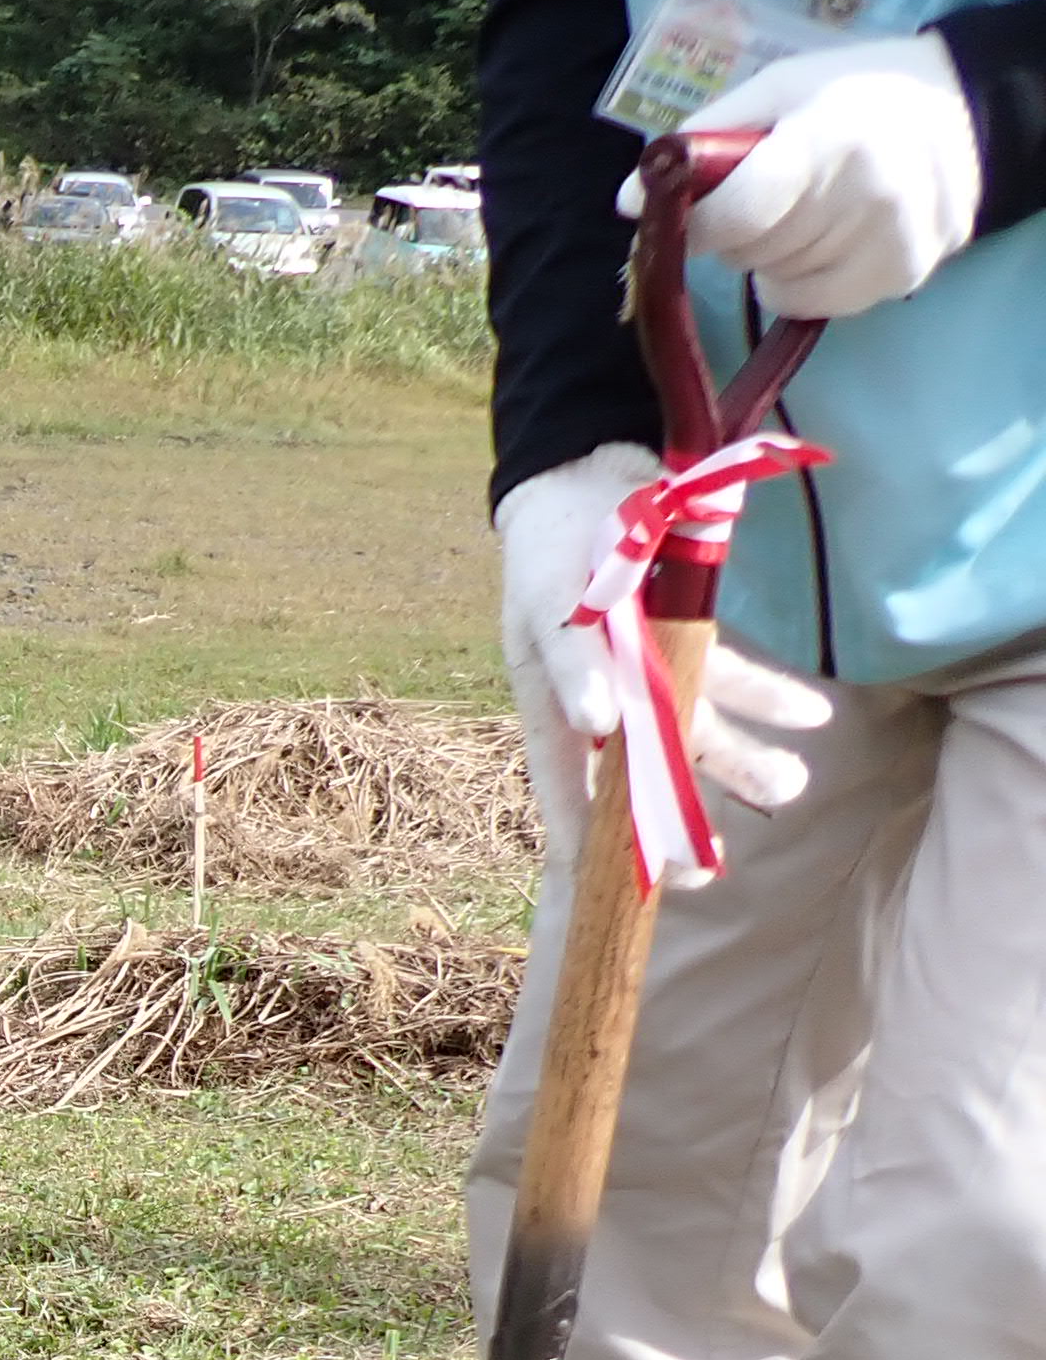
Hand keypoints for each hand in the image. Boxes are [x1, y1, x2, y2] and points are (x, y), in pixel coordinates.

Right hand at [495, 444, 830, 868]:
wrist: (589, 470)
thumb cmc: (553, 542)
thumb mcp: (552, 599)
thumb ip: (573, 663)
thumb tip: (595, 728)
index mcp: (548, 705)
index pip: (569, 794)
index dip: (601, 848)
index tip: (641, 889)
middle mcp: (597, 699)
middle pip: (640, 774)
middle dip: (683, 817)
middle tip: (716, 867)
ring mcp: (643, 669)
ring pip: (694, 730)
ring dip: (742, 759)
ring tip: (790, 785)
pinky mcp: (682, 634)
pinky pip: (728, 675)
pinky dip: (769, 696)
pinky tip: (811, 713)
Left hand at [621, 32, 979, 319]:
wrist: (964, 109)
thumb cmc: (853, 94)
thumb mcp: (778, 88)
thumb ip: (701, 138)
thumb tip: (629, 202)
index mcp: (830, 140)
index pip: (739, 212)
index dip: (699, 225)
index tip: (689, 217)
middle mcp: (869, 195)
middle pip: (751, 250)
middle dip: (740, 230)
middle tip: (770, 194)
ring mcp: (893, 242)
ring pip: (775, 281)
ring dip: (772, 255)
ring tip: (810, 208)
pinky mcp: (905, 276)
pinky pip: (812, 303)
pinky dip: (802, 280)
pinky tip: (829, 238)